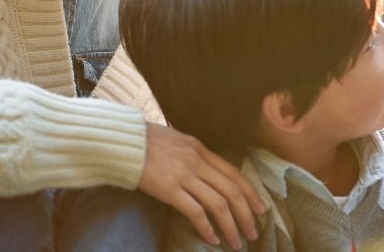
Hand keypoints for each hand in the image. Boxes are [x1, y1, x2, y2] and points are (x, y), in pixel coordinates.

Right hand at [139, 122, 266, 249]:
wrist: (123, 142)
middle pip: (232, 191)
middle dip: (247, 214)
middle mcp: (198, 162)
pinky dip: (206, 228)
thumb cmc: (148, 142)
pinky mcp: (169, 190)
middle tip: (253, 232)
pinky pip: (195, 212)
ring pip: (218, 204)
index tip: (261, 208)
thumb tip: (211, 173)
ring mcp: (184, 176)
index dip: (251, 193)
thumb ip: (196, 157)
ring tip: (237, 242)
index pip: (235, 174)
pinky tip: (212, 239)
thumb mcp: (180, 143)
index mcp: (202, 150)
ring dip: (231, 226)